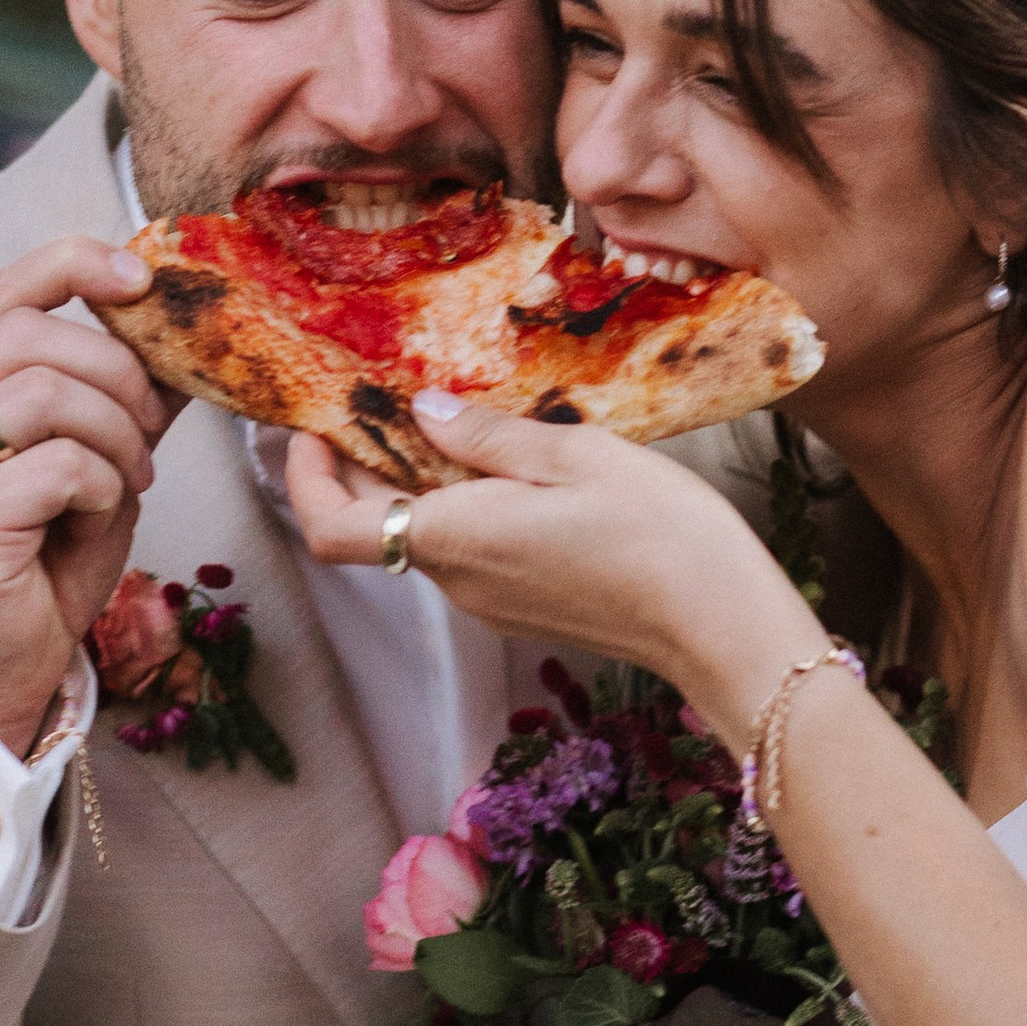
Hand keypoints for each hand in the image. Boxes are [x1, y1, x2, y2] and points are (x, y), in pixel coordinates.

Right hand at [0, 237, 178, 755]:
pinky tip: (98, 515)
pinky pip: (59, 464)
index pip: (6, 289)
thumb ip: (118, 400)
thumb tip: (183, 338)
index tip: (141, 277)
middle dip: (118, 374)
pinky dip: (103, 485)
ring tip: (129, 479)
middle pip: (31, 332)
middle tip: (151, 428)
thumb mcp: (91, 463)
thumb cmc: (39, 560)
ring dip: (116, 435)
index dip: (76, 265)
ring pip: (46, 392)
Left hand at [284, 393, 821, 748]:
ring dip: (423, 484)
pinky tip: (512, 468)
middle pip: (376, 528)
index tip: (316, 425)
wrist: (720, 624)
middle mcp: (457, 581)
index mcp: (453, 538)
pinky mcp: (525, 610)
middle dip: (366, 466)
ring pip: (426, 537)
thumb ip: (489, 435)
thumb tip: (424, 413)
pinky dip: (465, 508)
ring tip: (459, 420)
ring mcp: (491, 604)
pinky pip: (471, 553)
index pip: (331, 527)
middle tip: (387, 401)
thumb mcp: (574, 454)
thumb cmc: (657, 533)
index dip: (306, 477)